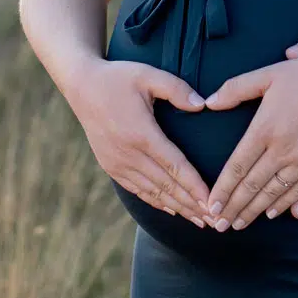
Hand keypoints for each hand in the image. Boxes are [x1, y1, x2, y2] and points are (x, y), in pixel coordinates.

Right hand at [63, 59, 213, 225]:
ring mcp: (117, 163)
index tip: (213, 202)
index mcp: (141, 133)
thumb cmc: (118, 78)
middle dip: (192, 205)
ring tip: (200, 221)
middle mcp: (128, 154)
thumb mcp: (148, 75)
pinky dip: (156, 202)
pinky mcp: (110, 167)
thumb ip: (177, 89)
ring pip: (152, 193)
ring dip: (177, 208)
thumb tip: (202, 105)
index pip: (175, 166)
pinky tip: (172, 211)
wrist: (81, 86)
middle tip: (216, 221)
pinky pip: (137, 190)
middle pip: (166, 186)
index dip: (195, 186)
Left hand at [199, 58, 297, 230]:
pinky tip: (272, 214)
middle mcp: (281, 151)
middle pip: (252, 187)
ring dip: (254, 212)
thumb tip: (209, 102)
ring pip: (273, 195)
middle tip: (218, 224)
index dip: (222, 191)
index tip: (211, 206)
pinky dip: (283, 206)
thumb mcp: (269, 74)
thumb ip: (236, 88)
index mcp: (264, 130)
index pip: (236, 168)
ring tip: (239, 224)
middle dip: (233, 208)